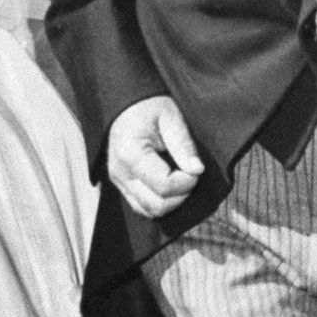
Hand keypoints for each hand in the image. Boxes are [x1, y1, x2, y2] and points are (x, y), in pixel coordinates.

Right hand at [108, 95, 203, 219]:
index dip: (187, 182)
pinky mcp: (121, 186)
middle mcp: (120, 172)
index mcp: (130, 153)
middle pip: (157, 205)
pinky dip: (161, 203)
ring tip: (181, 180)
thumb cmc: (149, 107)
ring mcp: (118, 181)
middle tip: (191, 175)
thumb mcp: (171, 117)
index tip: (196, 167)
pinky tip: (171, 186)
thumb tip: (197, 170)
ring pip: (150, 211)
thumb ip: (183, 144)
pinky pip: (142, 207)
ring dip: (172, 202)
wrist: (126, 105)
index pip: (164, 186)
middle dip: (181, 195)